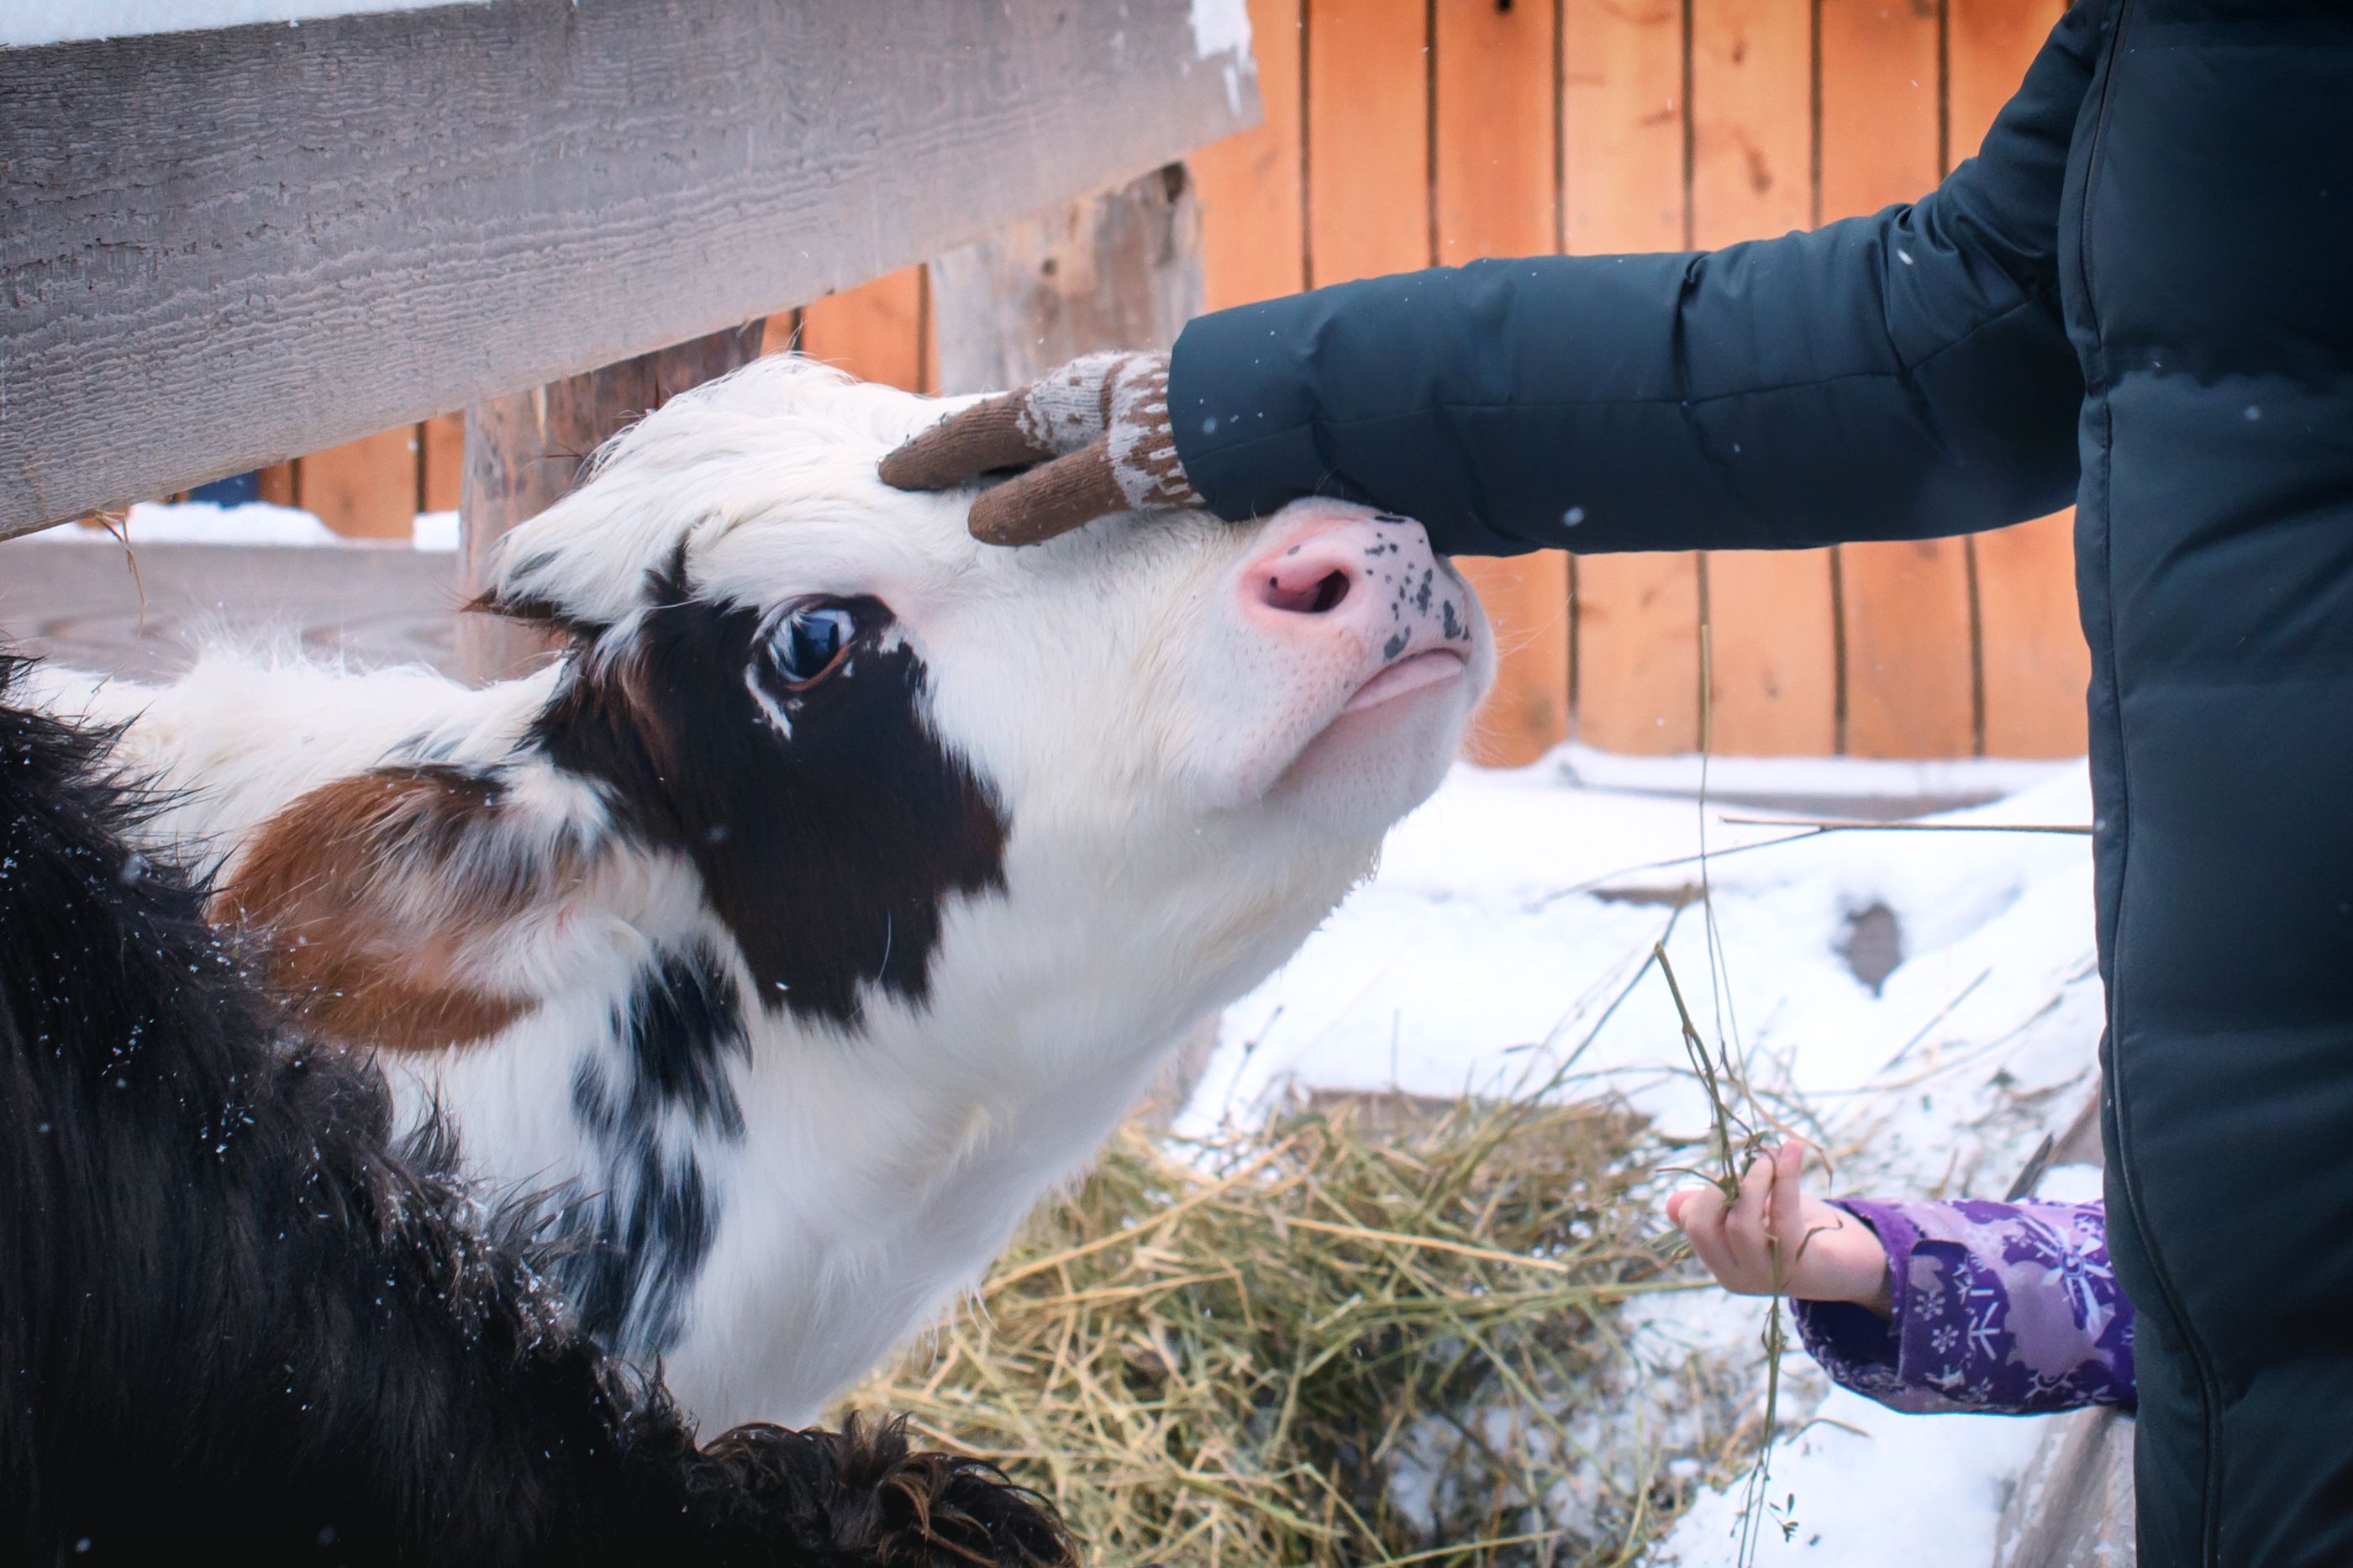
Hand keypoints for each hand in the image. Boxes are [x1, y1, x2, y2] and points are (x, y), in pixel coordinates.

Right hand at [877, 351, 1199, 544]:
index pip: (983, 428)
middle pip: (1012, 423)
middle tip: (925, 470)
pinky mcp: (1162, 422)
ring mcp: (1128, 404)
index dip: (936, 453)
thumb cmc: (1209, 437)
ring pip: (1050, 431)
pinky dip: (1056, 462)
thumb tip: (980, 525)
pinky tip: (1070, 478)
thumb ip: (1054, 499)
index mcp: (1069, 398)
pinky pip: (1085, 443)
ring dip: (1014, 454)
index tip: (890, 473)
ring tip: (987, 476)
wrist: (1301, 403)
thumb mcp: (1123, 474)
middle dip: (967, 447)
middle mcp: (1092, 393)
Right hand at [1665, 1143, 1892, 1316]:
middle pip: (1705, 1228)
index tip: (1733, 1171)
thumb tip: (1672, 1205)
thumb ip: (1719, 1209)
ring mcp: (1768, 1276)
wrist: (1859, 1264)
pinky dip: (1784, 1178)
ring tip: (1769, 1158)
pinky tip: (1792, 1151)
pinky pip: (1783, 1218)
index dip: (1705, 1192)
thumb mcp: (1755, 1214)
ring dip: (1753, 1182)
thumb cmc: (1803, 1232)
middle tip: (1750, 1165)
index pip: (1693, 1226)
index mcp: (1723, 1265)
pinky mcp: (1802, 1266)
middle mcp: (1739, 1277)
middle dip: (1721, 1186)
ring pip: (1740, 1226)